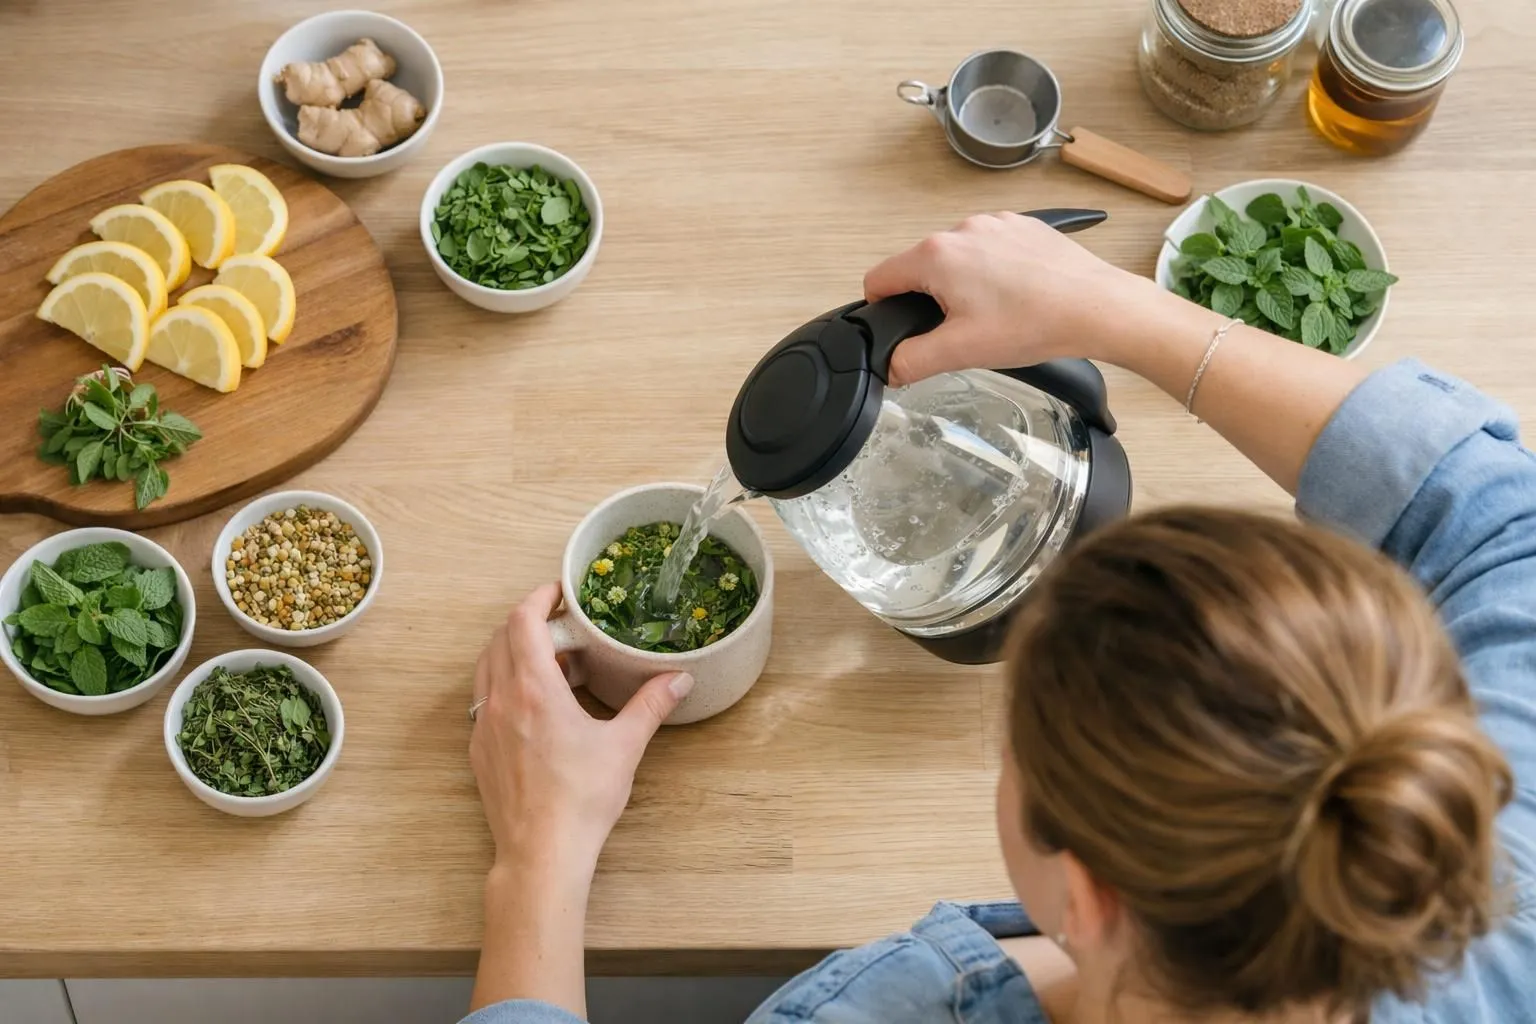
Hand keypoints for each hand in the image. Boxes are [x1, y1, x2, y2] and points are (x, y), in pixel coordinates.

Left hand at [470, 583, 694, 872]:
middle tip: (561, 624)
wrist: (541, 853)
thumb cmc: (580, 799)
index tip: (560, 593)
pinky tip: (533, 704)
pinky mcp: (478, 752)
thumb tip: (679, 679)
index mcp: (533, 689)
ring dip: (512, 653)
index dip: (539, 598)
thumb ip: (651, 706)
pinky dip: (503, 685)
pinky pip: (483, 700)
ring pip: (486, 669)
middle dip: (528, 622)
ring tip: (550, 661)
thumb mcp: (624, 747)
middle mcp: (500, 700)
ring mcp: (482, 727)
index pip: (522, 622)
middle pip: (500, 639)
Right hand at [863, 212, 1165, 384]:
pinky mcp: (1023, 226)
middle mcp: (962, 229)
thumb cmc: (1035, 323)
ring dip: (964, 284)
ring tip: (996, 314)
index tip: (903, 328)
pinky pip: (992, 249)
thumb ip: (912, 360)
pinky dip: (996, 271)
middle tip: (963, 331)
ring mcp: (995, 223)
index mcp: (937, 256)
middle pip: (920, 268)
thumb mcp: (962, 352)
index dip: (882, 309)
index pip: (880, 278)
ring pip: (957, 258)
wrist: (1096, 307)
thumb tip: (891, 365)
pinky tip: (1018, 296)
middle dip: (931, 300)